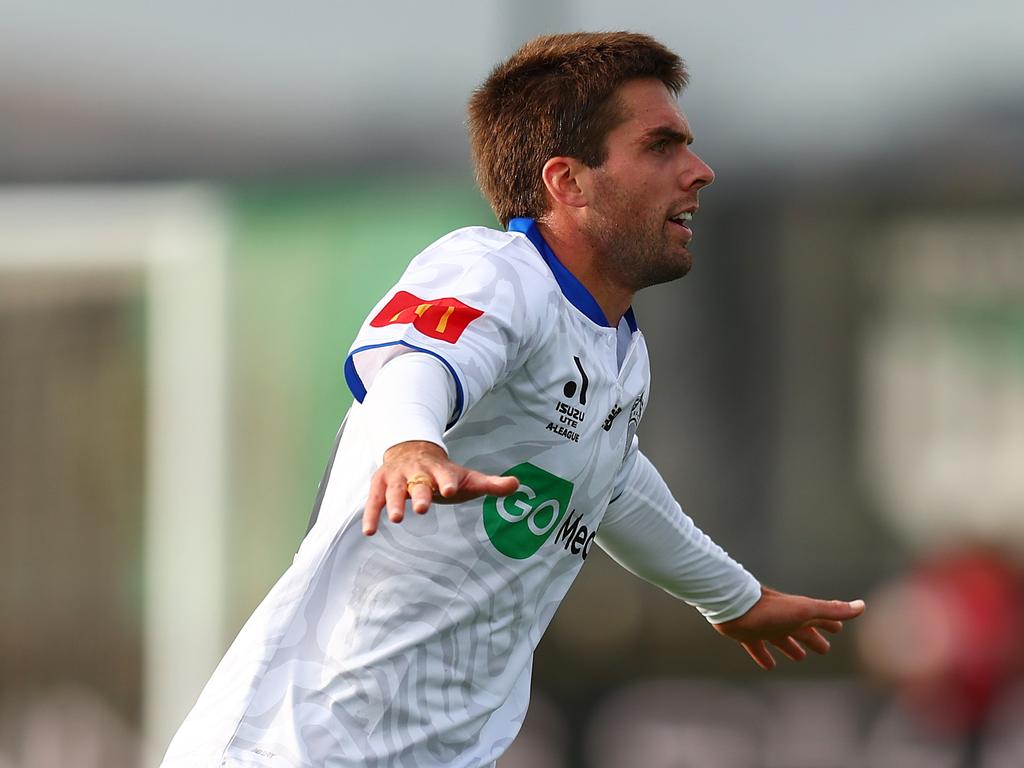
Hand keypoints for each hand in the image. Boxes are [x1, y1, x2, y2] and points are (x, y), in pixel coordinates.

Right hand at [362, 440, 519, 535]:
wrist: (411, 450)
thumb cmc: (442, 473)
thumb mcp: (466, 477)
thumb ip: (489, 484)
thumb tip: (517, 485)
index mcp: (439, 469)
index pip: (445, 475)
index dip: (447, 482)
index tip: (450, 490)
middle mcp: (416, 471)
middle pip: (418, 482)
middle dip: (420, 494)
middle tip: (424, 509)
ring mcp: (396, 477)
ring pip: (394, 490)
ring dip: (394, 503)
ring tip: (396, 519)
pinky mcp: (380, 485)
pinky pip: (373, 501)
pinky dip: (371, 514)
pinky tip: (370, 531)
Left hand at [713, 587, 865, 669]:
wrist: (734, 606)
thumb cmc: (771, 609)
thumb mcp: (805, 611)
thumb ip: (832, 610)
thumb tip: (862, 606)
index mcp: (799, 614)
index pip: (819, 619)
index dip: (830, 623)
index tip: (838, 629)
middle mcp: (783, 619)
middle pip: (802, 631)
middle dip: (813, 638)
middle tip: (824, 649)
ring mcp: (764, 627)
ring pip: (781, 639)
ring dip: (791, 647)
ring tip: (799, 657)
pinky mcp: (748, 635)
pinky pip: (758, 647)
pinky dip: (764, 656)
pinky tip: (769, 666)